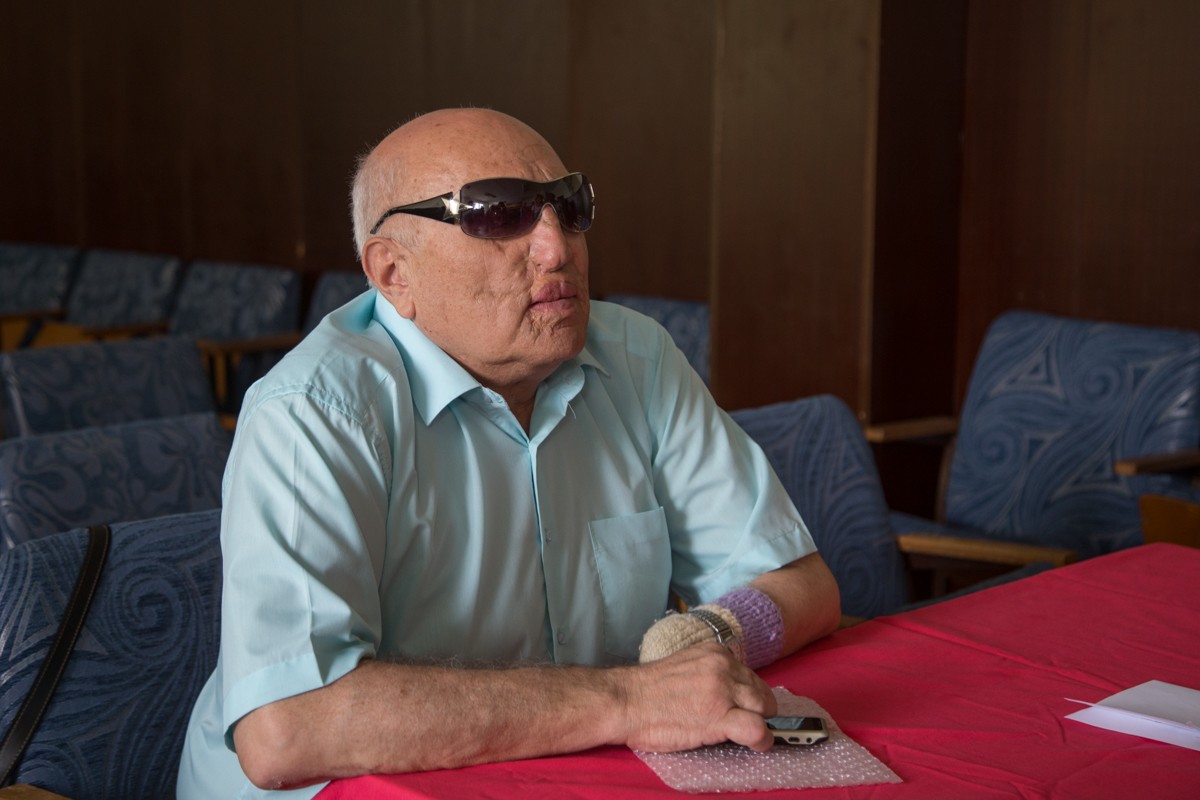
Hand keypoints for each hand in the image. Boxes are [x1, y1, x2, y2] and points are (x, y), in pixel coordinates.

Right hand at [613, 643, 776, 752]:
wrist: (626, 702)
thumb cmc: (649, 690)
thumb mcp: (687, 665)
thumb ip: (711, 673)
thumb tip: (732, 692)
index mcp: (715, 653)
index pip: (749, 675)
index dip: (749, 695)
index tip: (743, 707)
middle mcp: (723, 667)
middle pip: (761, 691)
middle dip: (758, 710)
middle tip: (744, 722)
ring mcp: (722, 691)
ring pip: (764, 708)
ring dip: (761, 724)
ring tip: (750, 736)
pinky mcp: (719, 717)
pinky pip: (757, 729)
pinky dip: (762, 740)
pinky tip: (755, 744)